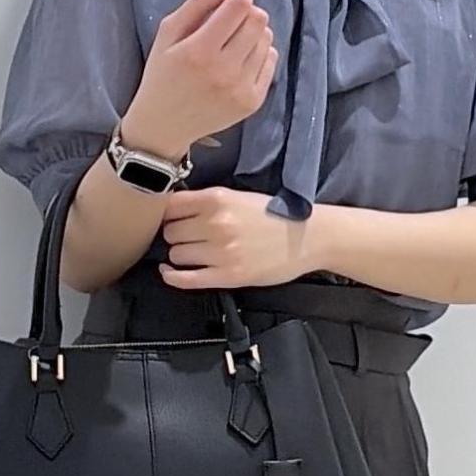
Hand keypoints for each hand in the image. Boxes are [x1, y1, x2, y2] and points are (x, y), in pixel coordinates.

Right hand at [120, 0, 277, 158]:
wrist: (164, 126)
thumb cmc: (163, 74)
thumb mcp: (168, 32)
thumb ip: (199, 2)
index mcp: (200, 51)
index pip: (240, 6)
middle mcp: (224, 71)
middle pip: (258, 20)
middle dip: (247, 11)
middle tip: (232, 19)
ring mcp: (241, 89)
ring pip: (266, 39)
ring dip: (253, 33)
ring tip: (234, 42)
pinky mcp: (252, 103)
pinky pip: (270, 61)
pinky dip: (260, 53)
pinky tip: (241, 58)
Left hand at [159, 187, 317, 289]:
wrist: (308, 238)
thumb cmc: (275, 217)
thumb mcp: (239, 197)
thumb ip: (208, 202)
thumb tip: (173, 211)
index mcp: (218, 199)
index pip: (171, 206)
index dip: (168, 214)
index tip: (173, 220)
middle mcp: (216, 224)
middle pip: (171, 232)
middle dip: (176, 236)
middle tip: (188, 238)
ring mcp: (221, 252)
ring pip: (176, 255)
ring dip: (180, 256)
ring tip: (193, 254)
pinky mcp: (228, 276)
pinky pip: (186, 279)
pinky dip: (173, 277)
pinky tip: (170, 273)